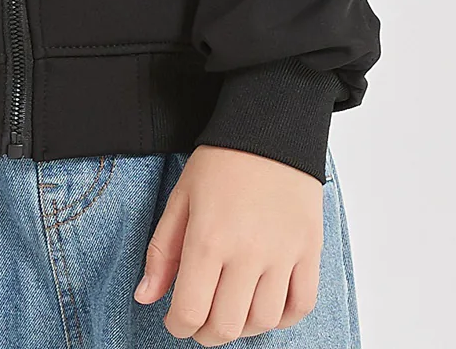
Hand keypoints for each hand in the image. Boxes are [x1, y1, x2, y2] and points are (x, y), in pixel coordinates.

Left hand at [134, 144, 323, 341]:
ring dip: (243, 326)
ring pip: (263, 321)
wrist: (271, 127)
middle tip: (202, 318)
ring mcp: (283, 254)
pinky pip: (301, 305)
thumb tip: (146, 297)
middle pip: (226, 326)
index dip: (177, 325)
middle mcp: (247, 252)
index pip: (190, 312)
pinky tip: (265, 303)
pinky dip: (283, 317)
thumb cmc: (222, 161)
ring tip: (232, 308)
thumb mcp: (181, 198)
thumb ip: (162, 251)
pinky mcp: (310, 250)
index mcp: (208, 238)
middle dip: (207, 332)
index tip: (176, 318)